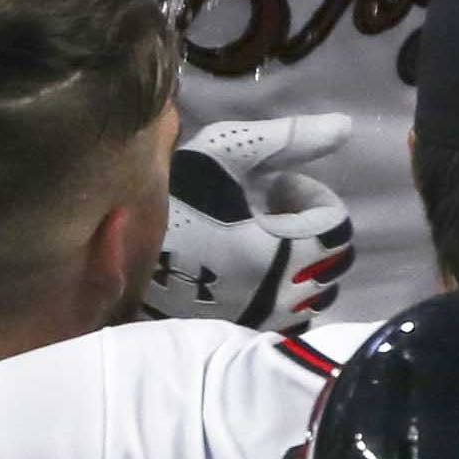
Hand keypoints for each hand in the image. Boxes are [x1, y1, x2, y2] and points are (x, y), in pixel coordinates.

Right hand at [146, 116, 355, 331]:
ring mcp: (264, 318)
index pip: (337, 226)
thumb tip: (346, 126)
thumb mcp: (228, 153)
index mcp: (288, 249)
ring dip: (300, 264)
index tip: (277, 186)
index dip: (312, 200)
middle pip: (332, 263)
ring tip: (257, 240)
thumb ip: (290, 139)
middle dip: (313, 233)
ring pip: (313, 294)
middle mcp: (284, 291)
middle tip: (269, 212)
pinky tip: (245, 268)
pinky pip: (285, 318)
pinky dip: (280, 293)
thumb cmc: (177, 197)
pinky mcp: (242, 333)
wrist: (112, 253)